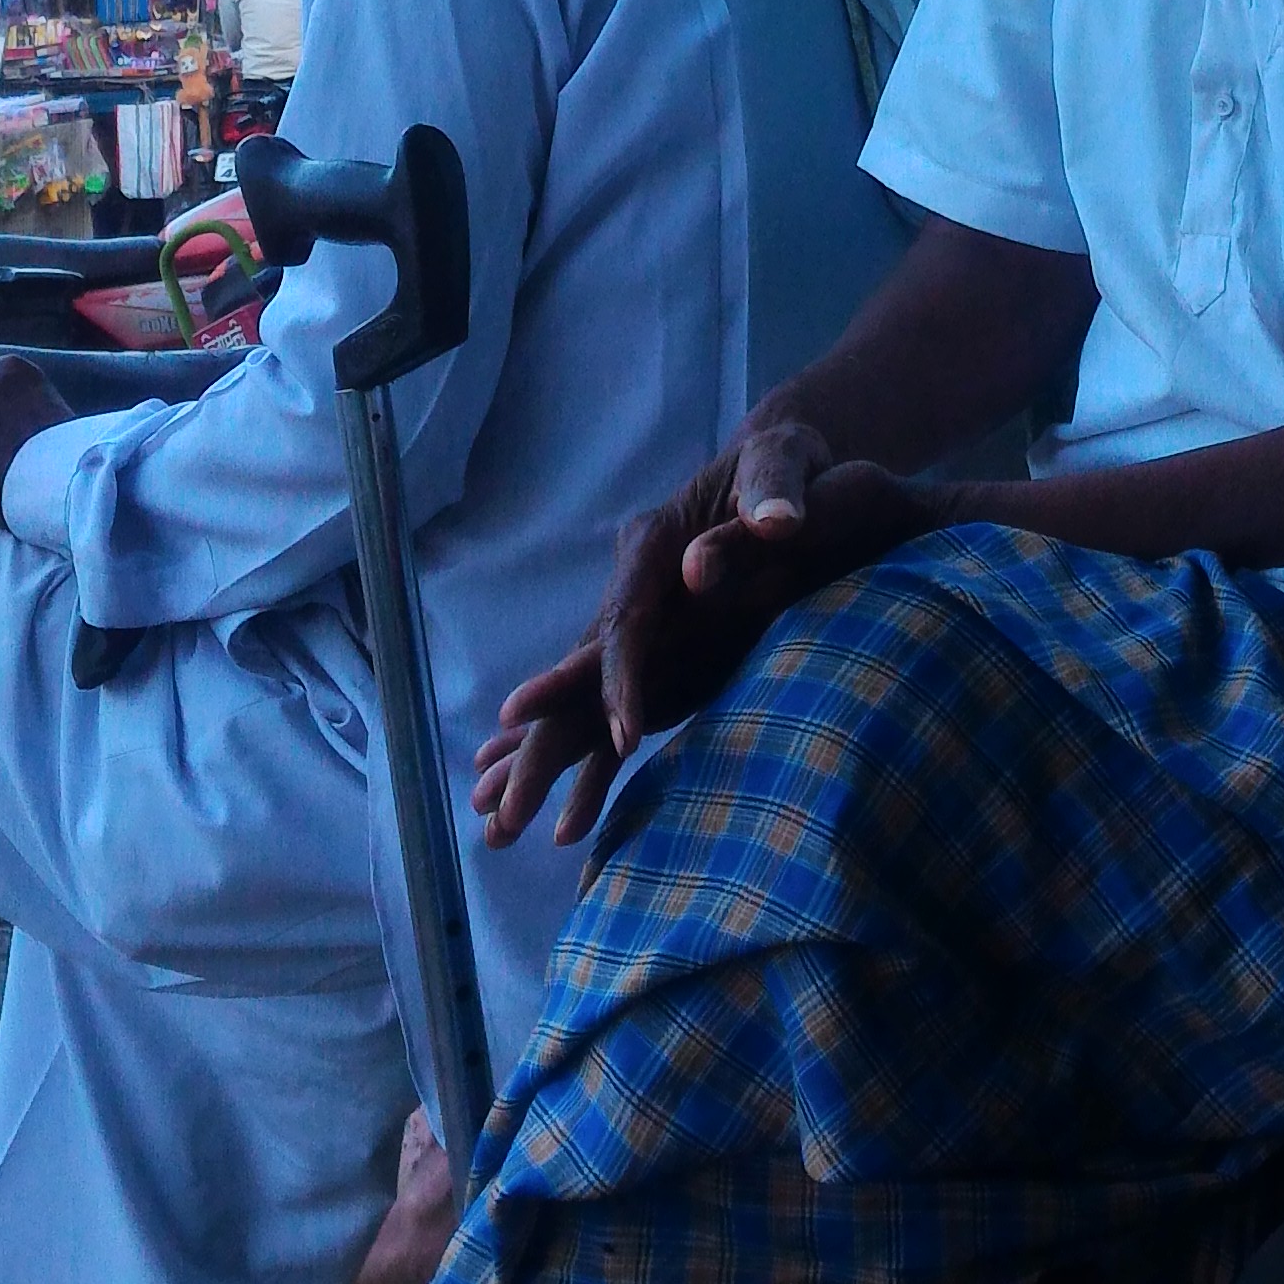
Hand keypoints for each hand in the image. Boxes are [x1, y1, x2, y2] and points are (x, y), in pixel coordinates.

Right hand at [472, 427, 948, 848]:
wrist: (782, 469)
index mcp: (656, 540)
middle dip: (542, 738)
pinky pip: (608, 708)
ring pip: (579, 696)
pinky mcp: (660, 647)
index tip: (625, 738)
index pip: (629, 618)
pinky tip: (565, 814)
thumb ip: (775, 491)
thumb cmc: (788, 464)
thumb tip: (774, 524)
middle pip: (580, 666)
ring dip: (540, 757)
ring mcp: (641, 618)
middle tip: (498, 810)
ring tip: (495, 823)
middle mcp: (634, 583)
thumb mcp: (786, 460)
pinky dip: (585, 756)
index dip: (621, 678)